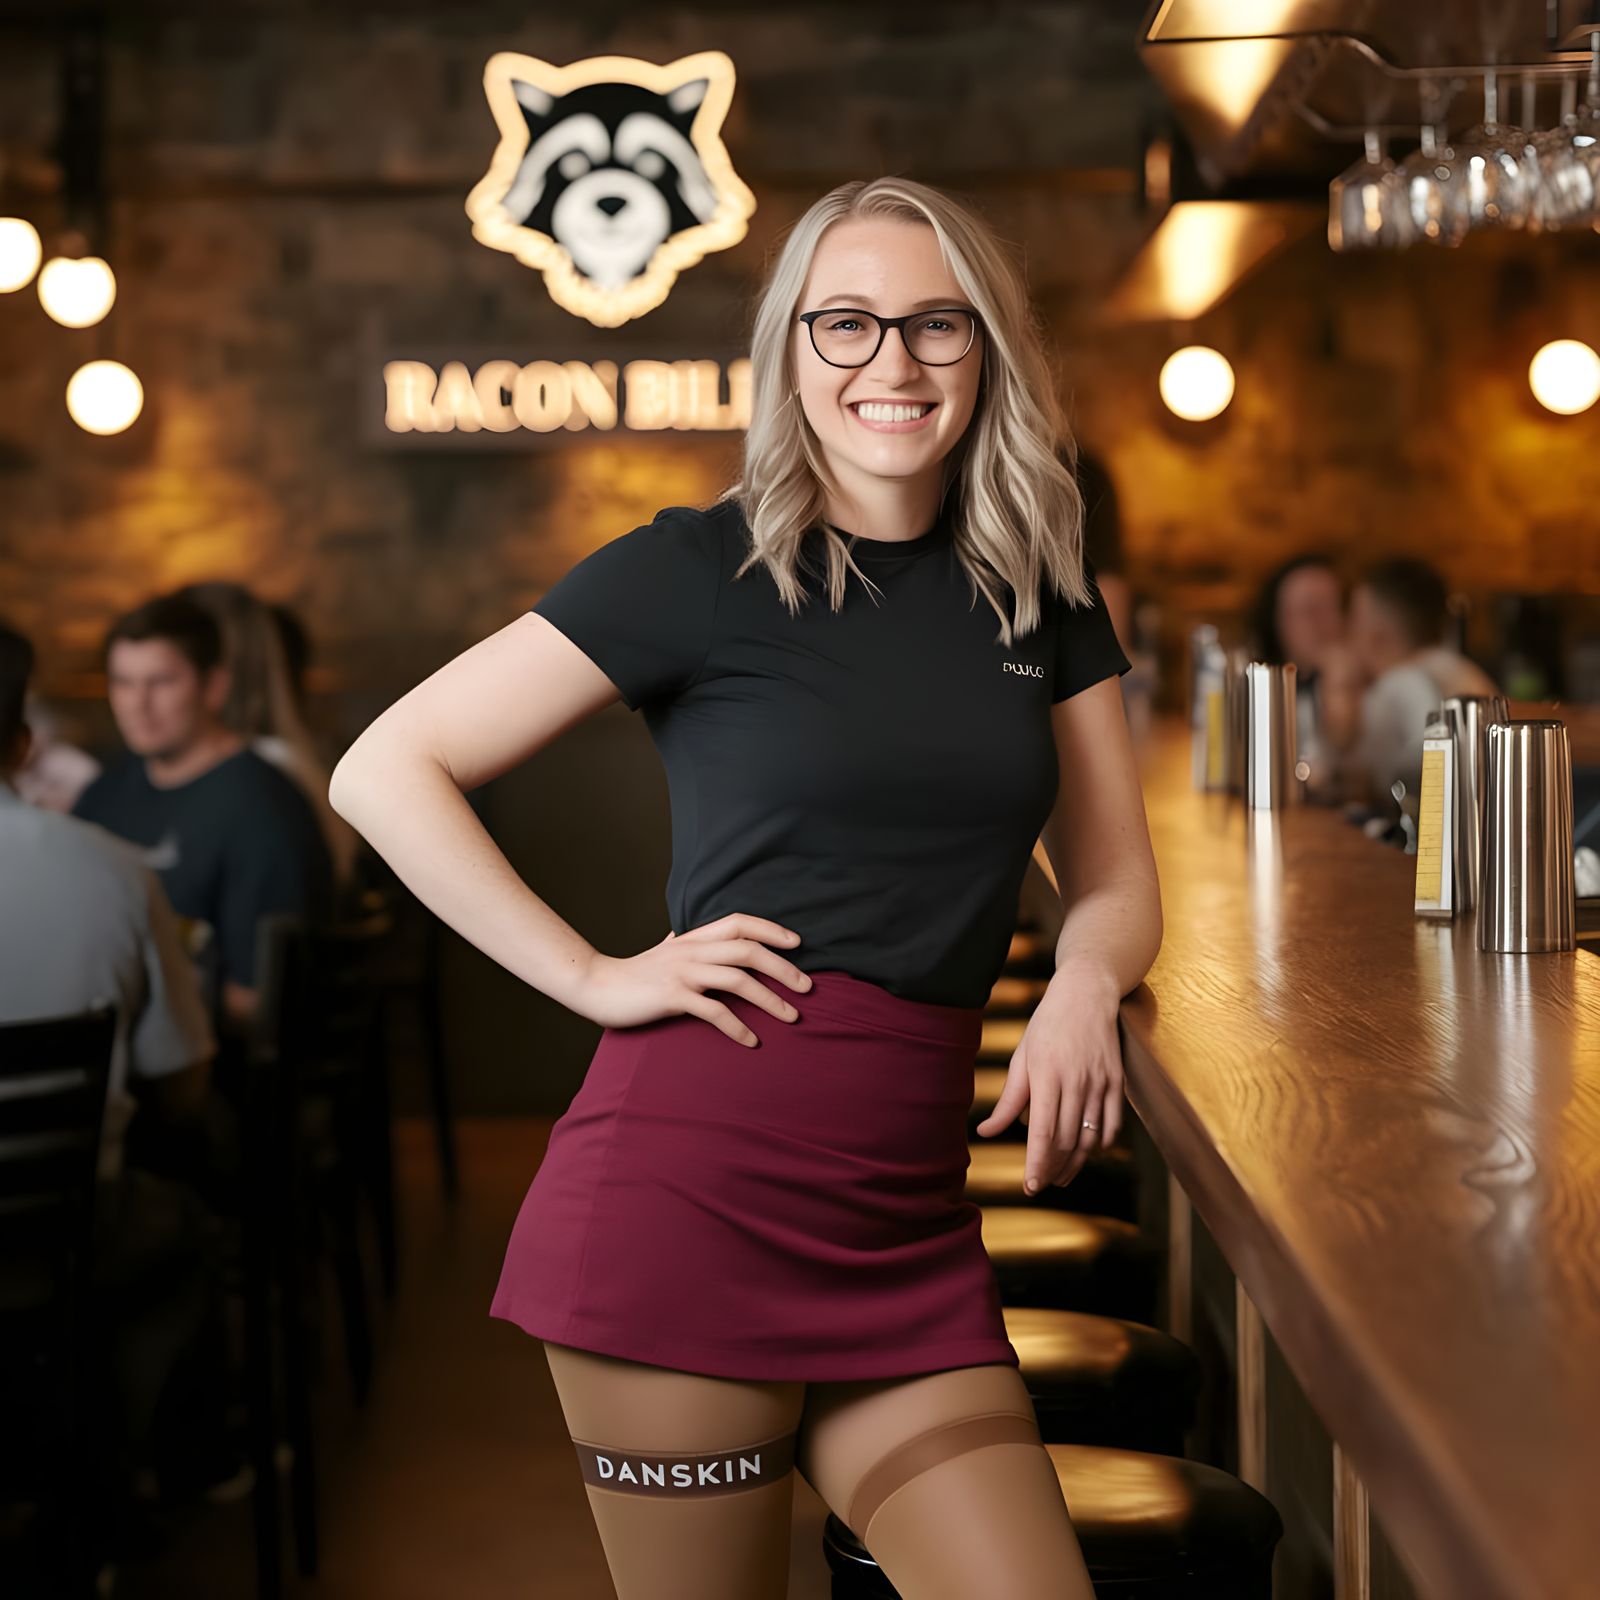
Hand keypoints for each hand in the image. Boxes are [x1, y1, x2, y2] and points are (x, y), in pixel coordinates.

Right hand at [572, 913, 812, 1047]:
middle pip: (748, 950)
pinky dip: (737, 1027)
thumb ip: (681, 942)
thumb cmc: (634, 973)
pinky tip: (752, 1041)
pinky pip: (714, 1011)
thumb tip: (686, 932)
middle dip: (783, 968)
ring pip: (737, 979)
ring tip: (792, 1017)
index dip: (771, 929)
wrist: (597, 986)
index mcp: (693, 937)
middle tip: (808, 987)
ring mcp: (682, 973)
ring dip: (770, 999)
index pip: (739, 922)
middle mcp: (692, 950)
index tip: (798, 943)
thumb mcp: (663, 951)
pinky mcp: (672, 997)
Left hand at [974, 962, 1124, 1193]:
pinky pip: (1112, 1125)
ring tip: (1061, 1176)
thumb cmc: (1047, 1026)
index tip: (1030, 1186)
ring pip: (1090, 1137)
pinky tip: (1087, 1152)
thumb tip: (986, 1132)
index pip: (1043, 1132)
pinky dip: (1100, 1145)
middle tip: (1041, 1183)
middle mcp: (1076, 1082)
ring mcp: (1100, 1083)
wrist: (1086, 995)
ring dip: (1076, 1163)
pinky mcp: (1117, 1082)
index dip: (1037, 1163)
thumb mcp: (1021, 1058)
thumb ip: (1008, 1100)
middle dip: (1054, 1168)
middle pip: (1067, 1140)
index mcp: (1047, 1075)